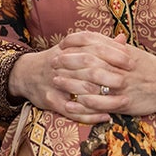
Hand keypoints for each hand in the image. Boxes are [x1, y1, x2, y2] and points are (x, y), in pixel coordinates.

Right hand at [9, 31, 131, 124]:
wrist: (26, 74)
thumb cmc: (57, 61)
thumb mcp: (74, 48)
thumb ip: (99, 45)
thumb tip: (123, 38)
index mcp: (68, 47)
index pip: (92, 45)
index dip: (112, 52)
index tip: (129, 61)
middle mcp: (60, 63)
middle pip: (88, 66)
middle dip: (110, 74)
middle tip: (127, 81)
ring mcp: (54, 81)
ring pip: (81, 89)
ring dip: (103, 96)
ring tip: (121, 100)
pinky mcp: (50, 99)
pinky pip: (72, 110)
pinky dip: (90, 115)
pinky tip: (106, 116)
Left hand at [53, 34, 155, 118]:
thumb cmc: (148, 66)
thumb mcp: (130, 51)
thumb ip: (111, 45)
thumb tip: (90, 37)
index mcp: (121, 51)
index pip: (94, 42)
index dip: (74, 43)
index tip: (61, 45)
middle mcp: (120, 66)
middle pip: (89, 61)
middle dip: (68, 62)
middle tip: (52, 62)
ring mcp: (123, 85)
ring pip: (93, 83)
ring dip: (71, 82)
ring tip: (56, 81)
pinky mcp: (125, 103)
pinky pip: (102, 104)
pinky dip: (86, 104)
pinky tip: (72, 103)